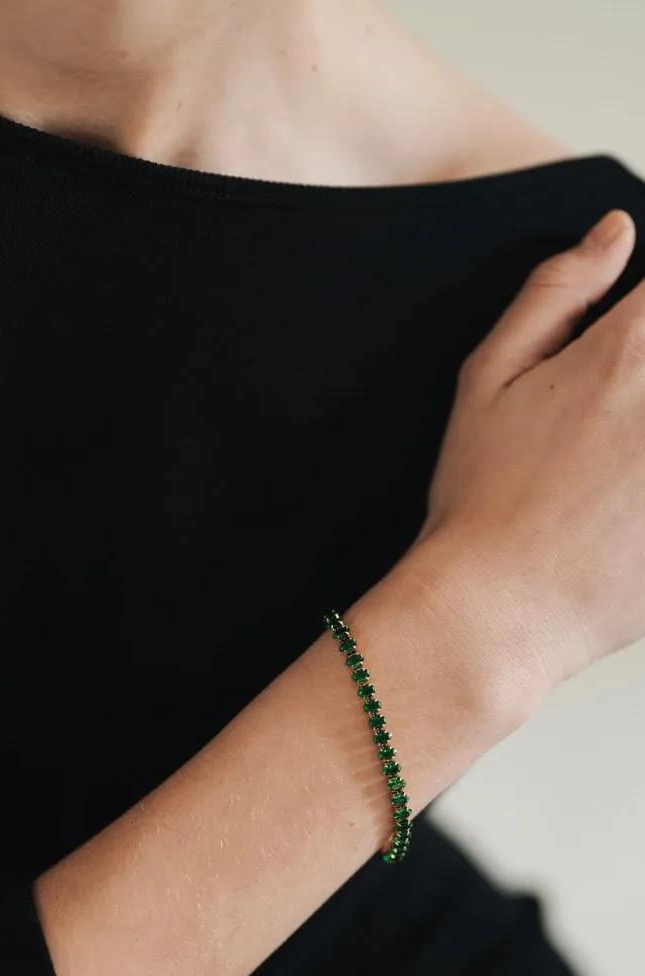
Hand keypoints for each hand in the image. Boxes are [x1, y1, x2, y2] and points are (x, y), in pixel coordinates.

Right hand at [406, 209, 644, 695]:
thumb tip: (613, 233)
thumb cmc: (483, 500)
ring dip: (642, 436)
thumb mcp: (488, 379)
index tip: (629, 343)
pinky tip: (626, 493)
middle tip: (609, 417)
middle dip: (643, 372)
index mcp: (627, 353)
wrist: (497, 607)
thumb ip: (554, 292)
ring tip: (614, 459)